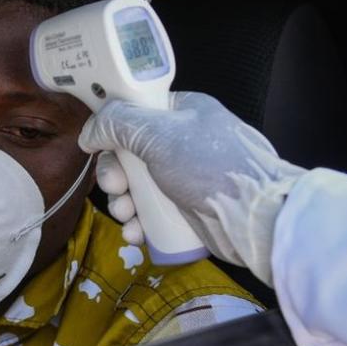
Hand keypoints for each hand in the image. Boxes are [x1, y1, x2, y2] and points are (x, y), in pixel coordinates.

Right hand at [79, 91, 306, 285]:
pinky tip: (137, 233)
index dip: (111, 130)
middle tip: (116, 188)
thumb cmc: (211, 166)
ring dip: (123, 203)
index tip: (96, 146)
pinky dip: (140, 223)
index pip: (135, 112)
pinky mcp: (187, 209)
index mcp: (181, 111)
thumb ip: (118, 124)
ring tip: (126, 217)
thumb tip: (89, 132)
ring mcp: (185, 177)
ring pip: (137, 187)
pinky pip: (151, 212)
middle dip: (115, 175)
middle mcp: (182, 142)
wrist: (257, 218)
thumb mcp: (160, 134)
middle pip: (129, 154)